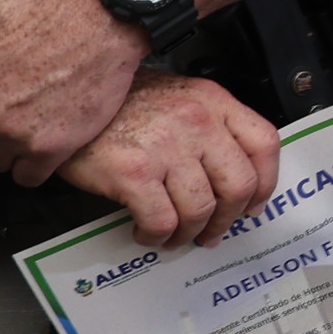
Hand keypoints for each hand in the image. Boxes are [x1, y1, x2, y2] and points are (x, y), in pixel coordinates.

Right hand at [58, 72, 280, 248]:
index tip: (254, 204)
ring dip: (189, 233)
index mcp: (211, 100)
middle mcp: (196, 119)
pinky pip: (162, 222)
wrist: (66, 103)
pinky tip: (146, 232)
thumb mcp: (175, 97)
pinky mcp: (134, 171)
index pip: (264, 143)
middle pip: (239, 184)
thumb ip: (209, 126)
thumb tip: (230, 178)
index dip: (266, 183)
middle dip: (228, 218)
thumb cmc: (118, 105)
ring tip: (175, 236)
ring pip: (201, 210)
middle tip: (213, 231)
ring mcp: (166, 145)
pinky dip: (157, 236)